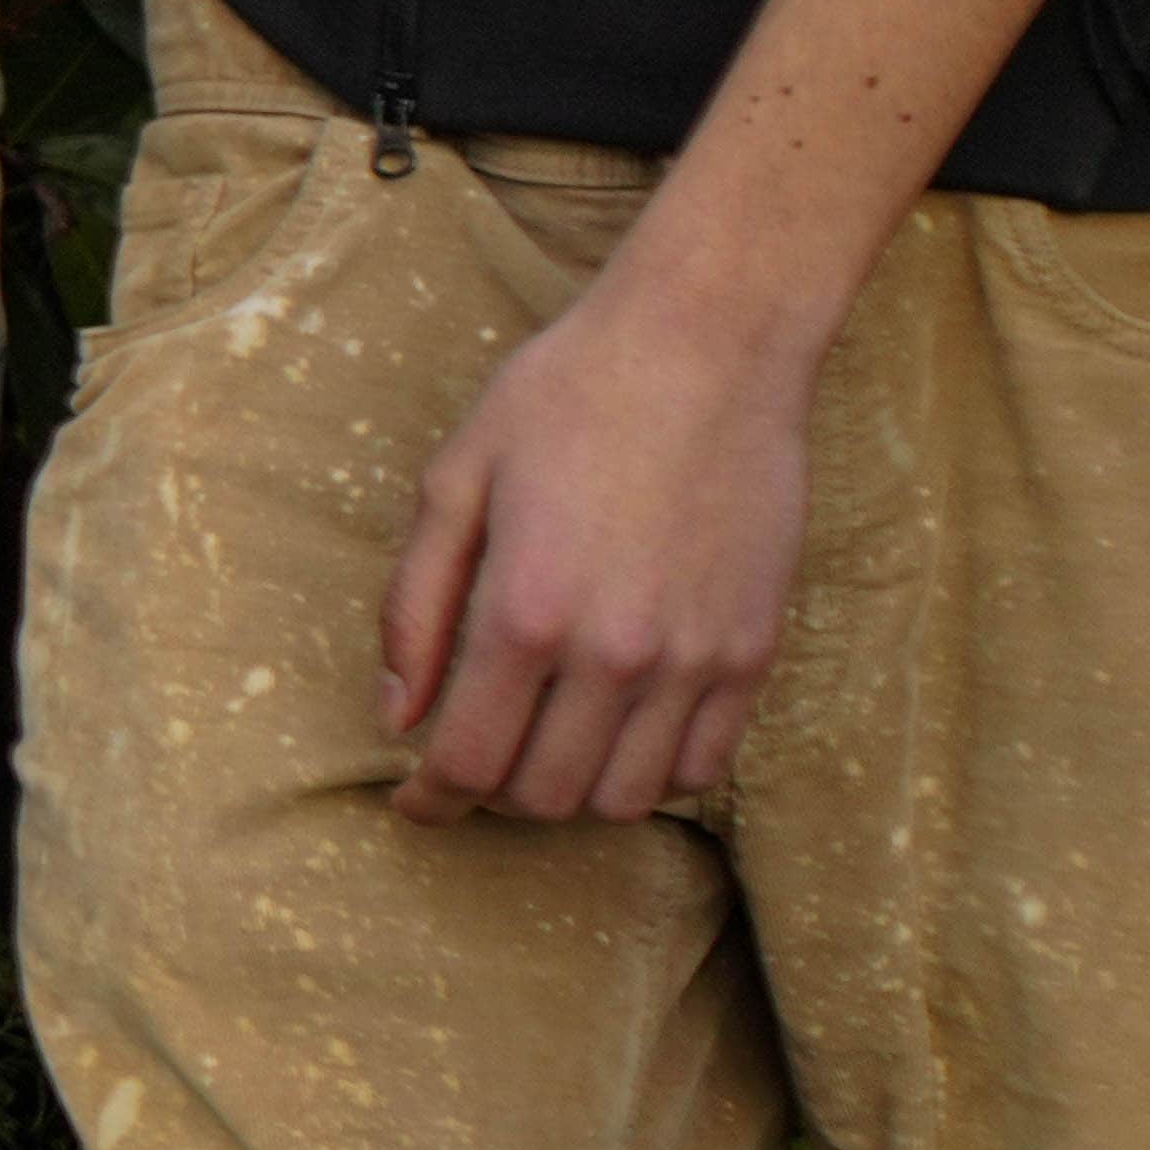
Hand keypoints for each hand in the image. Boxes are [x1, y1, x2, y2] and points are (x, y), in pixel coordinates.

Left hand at [381, 263, 819, 823]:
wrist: (707, 347)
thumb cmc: (564, 397)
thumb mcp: (455, 480)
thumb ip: (414, 606)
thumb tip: (396, 714)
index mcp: (526, 612)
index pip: (469, 764)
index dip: (431, 800)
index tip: (415, 801)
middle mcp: (616, 653)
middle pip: (544, 795)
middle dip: (493, 795)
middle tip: (473, 760)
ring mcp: (695, 659)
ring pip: (627, 798)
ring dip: (573, 791)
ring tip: (544, 747)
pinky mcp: (754, 651)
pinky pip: (703, 766)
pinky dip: (653, 772)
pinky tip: (618, 731)